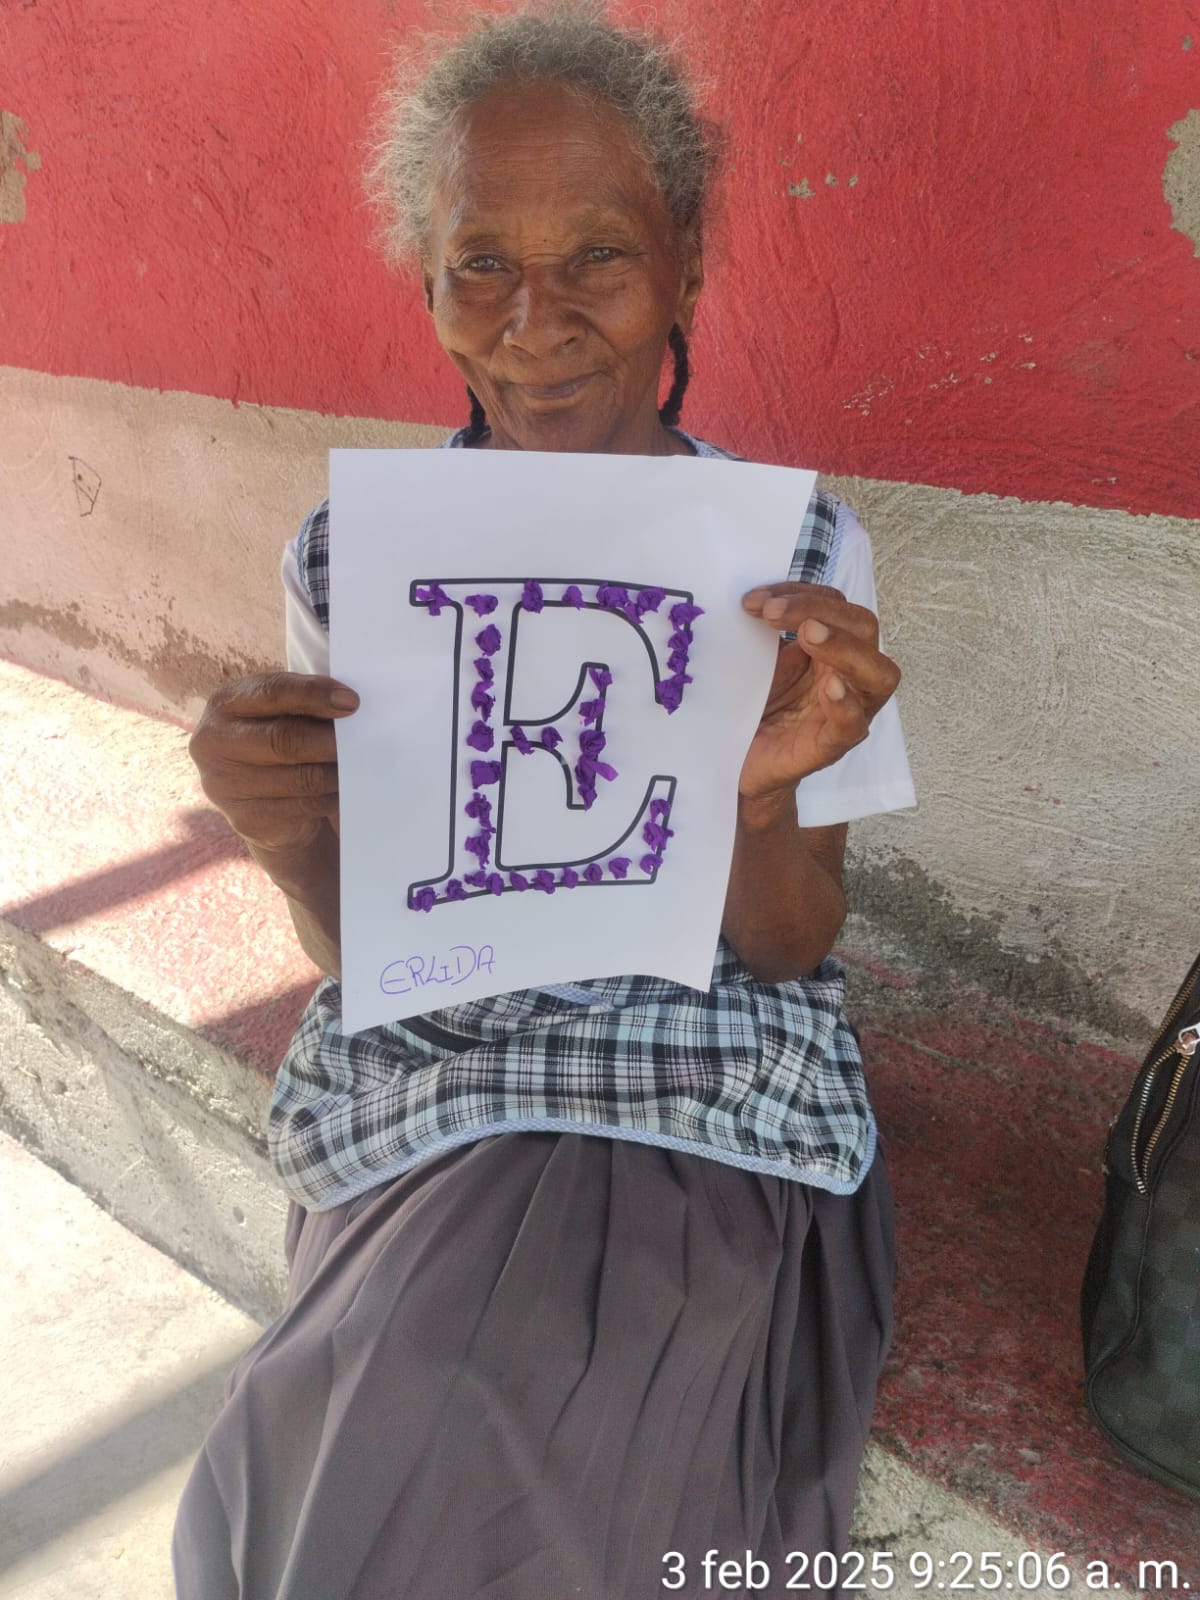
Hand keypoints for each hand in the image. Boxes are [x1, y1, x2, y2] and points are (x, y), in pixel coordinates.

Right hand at [188, 673, 358, 855]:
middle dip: (329, 740)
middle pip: (284, 739)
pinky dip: (330, 797)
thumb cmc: (277, 745)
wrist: (263, 806)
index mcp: (224, 704)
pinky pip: (302, 806)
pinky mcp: (245, 819)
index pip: (271, 692)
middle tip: (364, 740)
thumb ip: (302, 705)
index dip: (314, 694)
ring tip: (358, 765)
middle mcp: (213, 742)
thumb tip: (347, 706)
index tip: (351, 702)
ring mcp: (224, 785)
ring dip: (335, 772)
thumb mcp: (281, 715)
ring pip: (299, 777)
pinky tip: (341, 790)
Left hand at [739, 583, 899, 802]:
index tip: (756, 599)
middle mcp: (846, 675)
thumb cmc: (751, 708)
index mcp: (829, 649)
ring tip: (808, 633)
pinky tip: (829, 687)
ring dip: (844, 647)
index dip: (801, 592)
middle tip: (772, 611)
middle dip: (820, 609)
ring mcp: (845, 712)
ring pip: (878, 673)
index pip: (835, 605)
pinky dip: (845, 704)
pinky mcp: (829, 747)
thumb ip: (763, 631)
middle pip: (863, 628)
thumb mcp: (755, 660)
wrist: (733, 764)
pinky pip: (853, 725)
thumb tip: (754, 596)